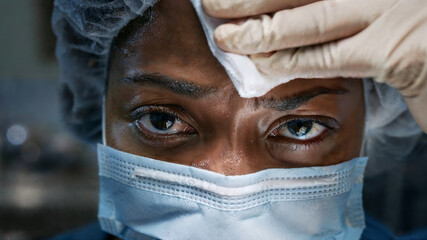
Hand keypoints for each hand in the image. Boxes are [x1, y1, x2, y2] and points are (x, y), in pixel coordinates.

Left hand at [203, 0, 426, 130]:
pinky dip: (292, 60)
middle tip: (212, 3)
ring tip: (225, 36)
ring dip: (261, 27)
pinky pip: (331, 54)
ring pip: (313, 15)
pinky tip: (263, 64)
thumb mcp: (377, 7)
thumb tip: (285, 18)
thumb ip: (343, 10)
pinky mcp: (400, 49)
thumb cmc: (420, 33)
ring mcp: (397, 6)